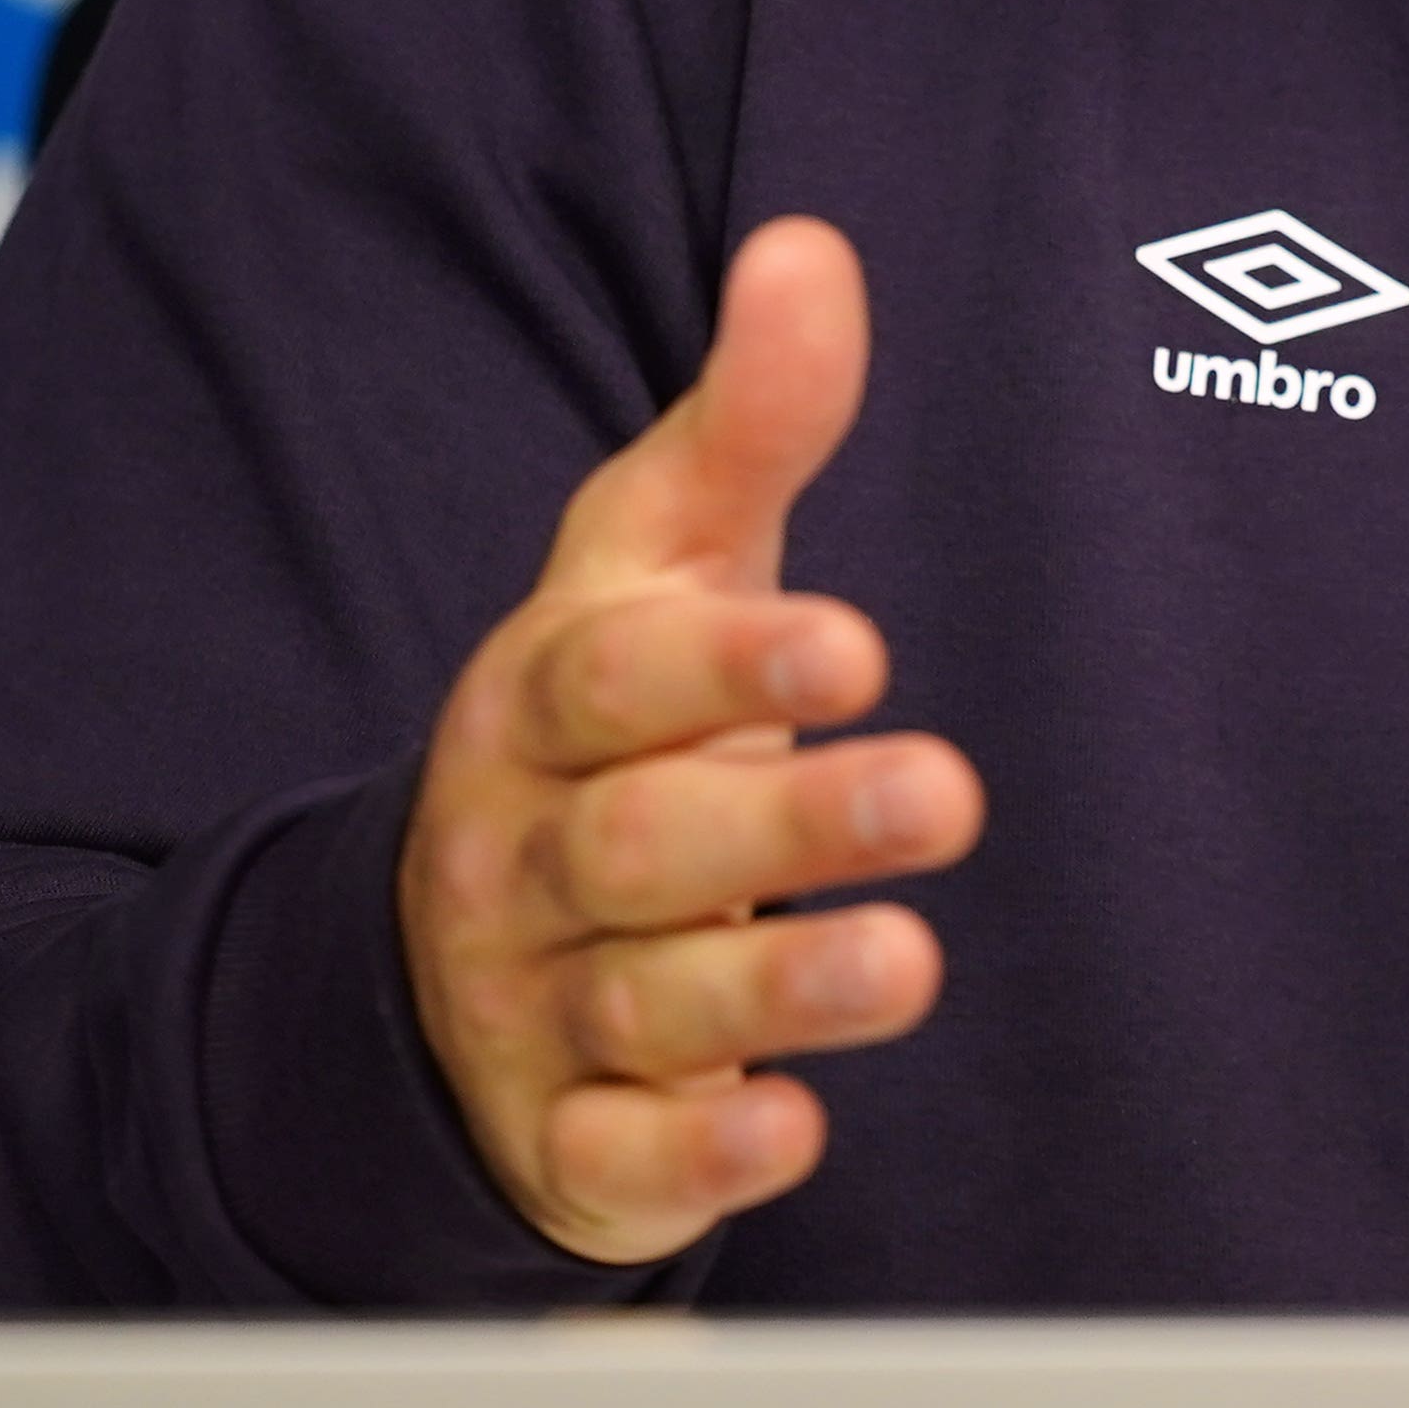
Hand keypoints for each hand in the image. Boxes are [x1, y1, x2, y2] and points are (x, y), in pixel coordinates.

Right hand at [395, 217, 982, 1261]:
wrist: (460, 927)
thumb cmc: (615, 711)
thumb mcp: (662, 558)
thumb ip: (750, 417)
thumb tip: (809, 247)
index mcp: (543, 699)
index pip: (617, 677)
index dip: (728, 663)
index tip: (854, 644)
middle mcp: (524, 852)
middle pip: (644, 843)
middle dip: (791, 826)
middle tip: (947, 793)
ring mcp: (535, 1003)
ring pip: (646, 1002)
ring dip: (779, 989)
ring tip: (909, 962)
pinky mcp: (566, 1138)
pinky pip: (615, 1159)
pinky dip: (699, 1155)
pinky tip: (790, 1134)